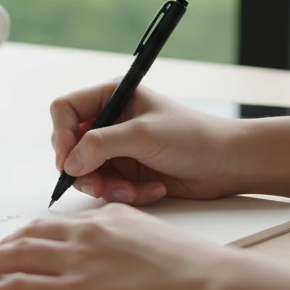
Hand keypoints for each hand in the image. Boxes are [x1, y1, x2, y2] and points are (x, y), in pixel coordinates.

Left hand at [0, 203, 245, 289]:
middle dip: (4, 242)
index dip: (33, 230)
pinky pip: (19, 289)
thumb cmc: (197, 268)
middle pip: (31, 233)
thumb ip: (129, 238)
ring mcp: (78, 262)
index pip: (59, 221)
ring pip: (18, 256)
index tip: (19, 237)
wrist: (209, 283)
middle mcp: (87, 234)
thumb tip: (118, 252)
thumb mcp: (156, 236)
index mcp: (109, 219)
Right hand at [51, 83, 243, 203]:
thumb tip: (69, 163)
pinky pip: (109, 188)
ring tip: (132, 190)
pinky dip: (126, 194)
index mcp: (113, 96)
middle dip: (85, 170)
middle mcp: (111, 121)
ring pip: (88, 173)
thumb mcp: (143, 135)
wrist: (228, 164)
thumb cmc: (194, 137)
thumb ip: (101, 144)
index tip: (69, 161)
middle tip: (99, 186)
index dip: (61, 135)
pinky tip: (153, 189)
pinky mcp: (128, 173)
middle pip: (71, 147)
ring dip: (108, 187)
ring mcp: (118, 148)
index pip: (65, 110)